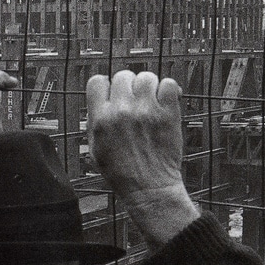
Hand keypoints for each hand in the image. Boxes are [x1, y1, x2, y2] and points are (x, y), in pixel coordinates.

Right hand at [86, 70, 198, 246]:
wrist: (149, 188)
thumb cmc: (122, 172)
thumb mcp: (95, 148)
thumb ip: (95, 120)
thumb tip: (101, 98)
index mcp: (100, 118)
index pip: (97, 81)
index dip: (106, 86)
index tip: (112, 95)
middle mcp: (121, 111)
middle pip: (123, 75)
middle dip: (128, 86)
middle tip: (134, 101)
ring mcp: (146, 111)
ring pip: (146, 77)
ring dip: (149, 86)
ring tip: (151, 100)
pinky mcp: (168, 114)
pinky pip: (169, 84)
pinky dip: (168, 90)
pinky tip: (166, 101)